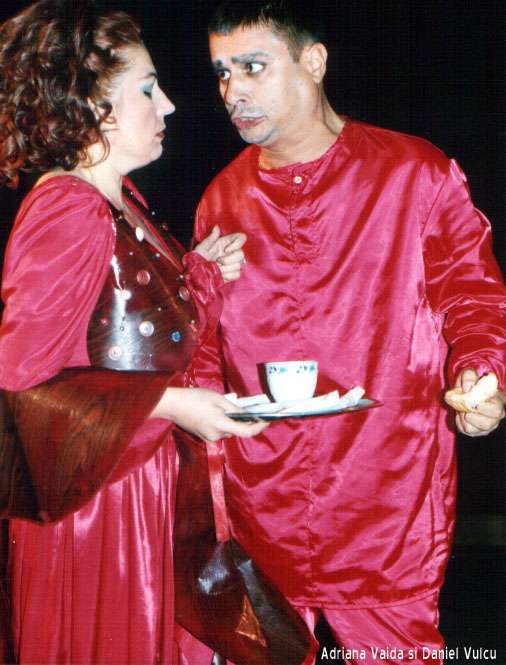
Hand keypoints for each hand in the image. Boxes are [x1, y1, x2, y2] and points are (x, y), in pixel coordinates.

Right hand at [150, 386, 267, 440]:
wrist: (171, 405)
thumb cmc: (194, 398)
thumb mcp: (218, 399)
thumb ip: (234, 409)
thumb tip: (248, 415)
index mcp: (221, 425)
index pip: (247, 432)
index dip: (259, 427)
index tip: (267, 420)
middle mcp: (216, 436)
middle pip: (236, 430)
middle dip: (241, 420)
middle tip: (242, 406)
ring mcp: (208, 437)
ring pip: (227, 430)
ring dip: (230, 420)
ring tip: (222, 405)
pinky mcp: (203, 436)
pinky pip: (218, 430)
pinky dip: (221, 422)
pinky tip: (213, 410)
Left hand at [194, 226, 246, 282]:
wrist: (196, 274)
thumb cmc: (197, 259)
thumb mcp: (202, 248)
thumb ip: (210, 238)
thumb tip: (216, 227)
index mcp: (226, 243)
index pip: (241, 238)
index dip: (237, 244)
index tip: (226, 250)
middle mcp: (232, 252)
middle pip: (241, 254)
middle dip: (228, 260)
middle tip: (217, 261)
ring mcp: (234, 263)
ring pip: (239, 265)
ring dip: (226, 269)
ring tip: (216, 269)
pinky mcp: (233, 273)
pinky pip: (237, 274)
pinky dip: (228, 276)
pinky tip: (220, 275)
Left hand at [450, 369, 504, 436]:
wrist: (461, 393)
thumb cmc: (469, 383)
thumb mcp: (468, 374)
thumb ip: (469, 377)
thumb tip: (467, 388)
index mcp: (499, 400)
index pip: (498, 408)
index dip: (488, 409)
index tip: (478, 405)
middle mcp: (496, 414)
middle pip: (491, 422)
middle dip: (478, 419)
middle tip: (467, 414)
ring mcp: (489, 424)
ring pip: (480, 430)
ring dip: (468, 422)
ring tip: (462, 412)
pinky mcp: (478, 430)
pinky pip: (470, 432)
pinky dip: (462, 424)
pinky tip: (460, 416)